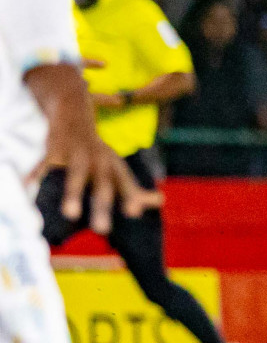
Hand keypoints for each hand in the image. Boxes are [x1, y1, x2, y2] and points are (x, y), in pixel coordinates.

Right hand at [24, 64, 161, 233]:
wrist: (73, 112)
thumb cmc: (95, 150)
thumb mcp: (116, 167)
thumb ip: (134, 189)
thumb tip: (160, 201)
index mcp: (114, 167)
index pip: (125, 185)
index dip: (131, 197)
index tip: (134, 213)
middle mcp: (99, 161)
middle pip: (102, 186)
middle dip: (102, 206)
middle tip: (103, 230)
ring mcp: (77, 154)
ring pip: (76, 177)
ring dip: (74, 195)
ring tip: (70, 215)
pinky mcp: (55, 149)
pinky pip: (45, 165)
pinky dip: (37, 176)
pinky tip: (28, 187)